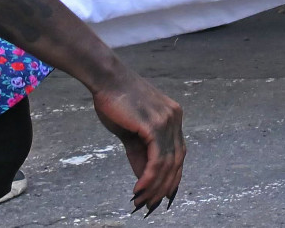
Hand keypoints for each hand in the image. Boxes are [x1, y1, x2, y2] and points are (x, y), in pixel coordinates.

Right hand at [91, 73, 185, 213]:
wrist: (106, 79)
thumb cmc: (116, 102)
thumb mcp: (131, 133)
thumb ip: (140, 154)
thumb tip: (144, 178)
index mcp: (172, 117)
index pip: (178, 153)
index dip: (171, 177)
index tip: (161, 195)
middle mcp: (175, 118)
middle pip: (177, 160)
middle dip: (165, 186)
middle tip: (151, 205)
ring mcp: (167, 120)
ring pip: (168, 163)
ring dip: (155, 186)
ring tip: (142, 201)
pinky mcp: (155, 125)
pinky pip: (157, 158)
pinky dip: (150, 177)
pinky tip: (140, 188)